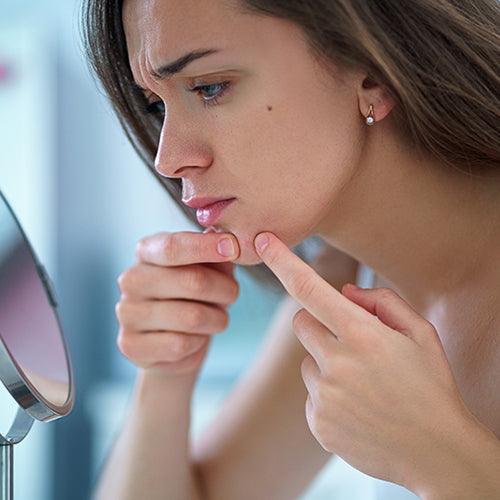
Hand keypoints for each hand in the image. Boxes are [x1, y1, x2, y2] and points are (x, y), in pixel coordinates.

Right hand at [115, 231, 239, 375]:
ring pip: (192, 317)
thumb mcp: (210, 272)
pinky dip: (199, 342)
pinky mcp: (130, 345)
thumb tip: (226, 239)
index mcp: (147, 251)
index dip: (205, 247)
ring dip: (217, 319)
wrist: (175, 346)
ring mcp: (126, 312)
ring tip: (217, 319)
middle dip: (225, 289)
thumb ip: (218, 257)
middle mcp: (131, 279)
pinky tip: (195, 338)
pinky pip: (181, 345)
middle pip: (192, 281)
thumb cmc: (195, 299)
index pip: (173, 246)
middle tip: (233, 294)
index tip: (233, 247)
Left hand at [254, 232, 477, 493]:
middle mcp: (337, 364)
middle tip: (351, 341)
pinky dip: (328, 395)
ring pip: (307, 362)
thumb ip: (382, 302)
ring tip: (363, 385)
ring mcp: (325, 397)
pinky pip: (311, 394)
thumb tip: (344, 293)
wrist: (437, 452)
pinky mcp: (318, 424)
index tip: (262, 239)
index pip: (309, 288)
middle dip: (319, 323)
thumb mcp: (420, 333)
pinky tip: (358, 408)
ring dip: (327, 364)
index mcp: (363, 335)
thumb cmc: (430, 385)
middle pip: (301, 322)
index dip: (282, 260)